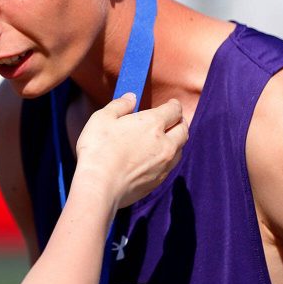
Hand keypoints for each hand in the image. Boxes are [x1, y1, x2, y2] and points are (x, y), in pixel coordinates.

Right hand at [73, 94, 186, 208]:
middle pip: (183, 130)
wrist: (99, 186)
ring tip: (167, 138)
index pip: (174, 110)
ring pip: (180, 149)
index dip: (174, 104)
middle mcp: (165, 143)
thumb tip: (131, 97)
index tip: (171, 103)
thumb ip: (120, 105)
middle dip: (180, 122)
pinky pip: (170, 166)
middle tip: (174, 119)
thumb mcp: (103, 118)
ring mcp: (164, 164)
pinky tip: (156, 158)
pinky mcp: (158, 181)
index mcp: (153, 123)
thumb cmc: (98, 149)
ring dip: (176, 141)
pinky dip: (168, 158)